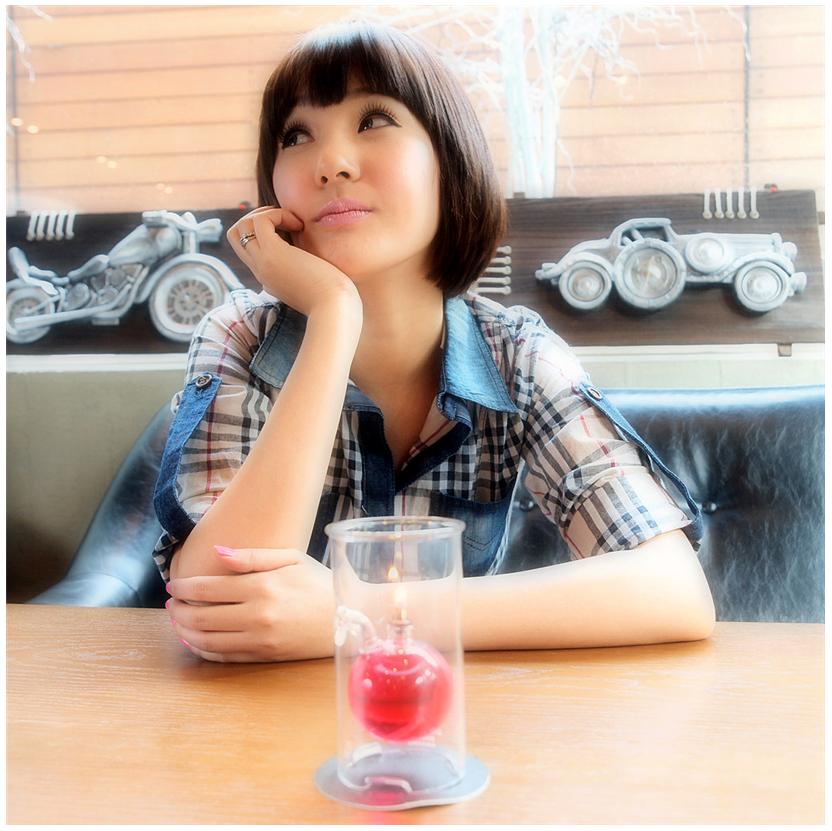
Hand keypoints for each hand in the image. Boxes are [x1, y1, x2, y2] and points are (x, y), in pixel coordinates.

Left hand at [166, 546, 335, 662]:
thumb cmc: (320, 583)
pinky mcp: (265, 657)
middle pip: (200, 616)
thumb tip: (217, 552)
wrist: (349, 618)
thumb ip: (252, 556)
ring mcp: (260, 640)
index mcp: (262, 586)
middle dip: (178, 610)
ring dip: (184, 631)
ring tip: (177, 621)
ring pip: (207, 640)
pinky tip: (195, 640)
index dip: (183, 588)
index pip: (207, 588)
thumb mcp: (291, 559)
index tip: (173, 585)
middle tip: (171, 603)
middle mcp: (257, 615)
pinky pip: (223, 657)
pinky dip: (202, 649)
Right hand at [226, 206, 361, 317]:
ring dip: (265, 214)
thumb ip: (306, 268)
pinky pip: (260, 221)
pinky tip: (300, 225)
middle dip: (257, 218)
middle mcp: (261, 270)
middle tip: (286, 221)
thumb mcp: (314, 281)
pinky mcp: (273, 255)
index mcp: (268, 277)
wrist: (334, 310)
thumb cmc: (333, 297)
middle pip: (236, 235)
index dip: (264, 232)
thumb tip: (308, 251)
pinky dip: (278, 214)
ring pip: (241, 227)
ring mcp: (263, 263)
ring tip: (293, 222)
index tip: (290, 232)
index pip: (248, 248)